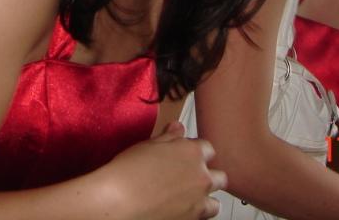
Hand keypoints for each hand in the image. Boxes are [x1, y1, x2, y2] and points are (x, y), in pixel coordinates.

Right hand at [98, 121, 227, 218]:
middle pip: (219, 176)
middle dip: (208, 176)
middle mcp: (201, 176)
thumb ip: (169, 138)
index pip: (208, 148)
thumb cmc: (129, 172)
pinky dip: (198, 214)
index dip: (197, 152)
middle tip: (190, 178)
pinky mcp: (193, 219)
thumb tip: (178, 128)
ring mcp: (199, 201)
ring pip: (215, 202)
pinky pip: (205, 217)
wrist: (119, 201)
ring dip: (205, 198)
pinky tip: (182, 209)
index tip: (186, 156)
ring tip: (188, 198)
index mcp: (192, 152)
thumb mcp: (148, 146)